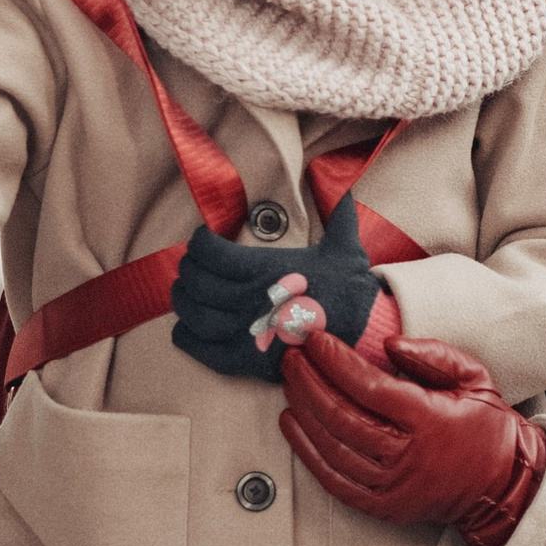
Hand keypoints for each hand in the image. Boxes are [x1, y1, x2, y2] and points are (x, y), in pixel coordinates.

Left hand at [171, 190, 381, 385]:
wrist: (363, 334)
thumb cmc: (351, 290)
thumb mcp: (346, 246)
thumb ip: (339, 212)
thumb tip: (342, 184)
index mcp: (267, 269)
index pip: (212, 252)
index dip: (199, 243)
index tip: (201, 239)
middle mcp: (252, 299)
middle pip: (198, 282)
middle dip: (188, 269)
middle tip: (189, 265)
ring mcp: (248, 332)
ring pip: (195, 315)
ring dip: (181, 302)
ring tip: (181, 292)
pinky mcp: (249, 361)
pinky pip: (203, 351)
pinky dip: (186, 339)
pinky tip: (184, 329)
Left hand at [279, 327, 545, 545]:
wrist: (502, 484)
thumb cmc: (484, 426)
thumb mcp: (473, 377)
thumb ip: (433, 355)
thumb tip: (388, 344)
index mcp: (429, 419)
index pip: (369, 387)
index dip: (336, 362)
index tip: (316, 340)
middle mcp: (407, 455)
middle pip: (341, 416)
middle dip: (309, 381)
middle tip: (292, 356)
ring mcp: (392, 485)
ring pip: (332, 447)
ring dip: (303, 412)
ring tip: (290, 384)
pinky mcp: (382, 506)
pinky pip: (333, 480)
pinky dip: (306, 452)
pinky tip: (292, 425)